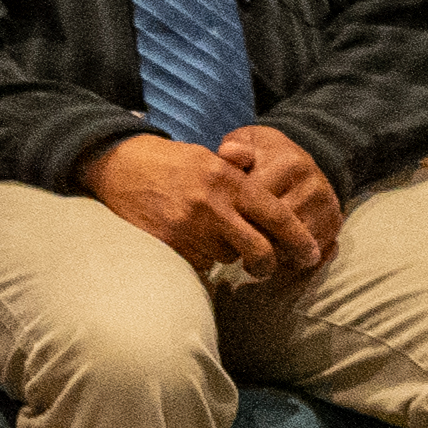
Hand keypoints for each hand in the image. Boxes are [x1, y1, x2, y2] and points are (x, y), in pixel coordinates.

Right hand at [86, 132, 313, 279]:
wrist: (117, 165)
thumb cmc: (169, 162)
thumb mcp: (209, 159)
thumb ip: (241, 179)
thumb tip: (274, 205)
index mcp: (228, 181)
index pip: (276, 216)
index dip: (299, 240)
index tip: (311, 255)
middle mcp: (213, 206)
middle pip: (258, 250)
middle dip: (267, 265)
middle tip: (265, 268)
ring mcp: (189, 227)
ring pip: (226, 257)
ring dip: (224, 253)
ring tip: (207, 236)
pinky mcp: (168, 243)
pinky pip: (197, 262)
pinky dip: (198, 257)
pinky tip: (186, 239)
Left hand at [209, 128, 351, 273]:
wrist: (298, 162)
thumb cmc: (262, 155)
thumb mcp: (247, 142)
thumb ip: (235, 148)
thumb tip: (227, 153)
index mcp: (291, 164)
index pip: (260, 199)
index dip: (237, 215)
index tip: (220, 223)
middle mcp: (315, 186)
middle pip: (279, 227)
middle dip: (254, 238)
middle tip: (233, 247)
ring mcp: (329, 207)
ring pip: (296, 244)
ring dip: (273, 255)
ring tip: (250, 256)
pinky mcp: (335, 225)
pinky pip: (314, 253)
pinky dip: (293, 260)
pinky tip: (273, 258)